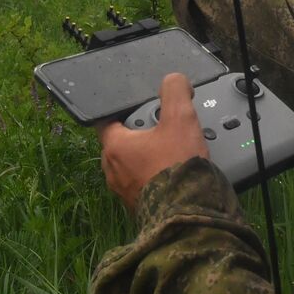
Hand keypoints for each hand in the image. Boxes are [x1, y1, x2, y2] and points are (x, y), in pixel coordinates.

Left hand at [96, 73, 209, 211]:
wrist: (186, 214)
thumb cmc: (176, 166)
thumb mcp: (180, 118)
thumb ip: (175, 91)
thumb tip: (174, 80)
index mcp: (114, 146)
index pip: (107, 121)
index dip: (123, 111)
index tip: (138, 108)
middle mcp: (112, 170)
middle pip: (122, 143)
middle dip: (140, 135)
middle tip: (163, 130)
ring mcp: (123, 191)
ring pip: (131, 165)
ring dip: (146, 157)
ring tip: (171, 152)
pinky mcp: (137, 207)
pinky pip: (141, 184)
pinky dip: (153, 177)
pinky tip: (172, 174)